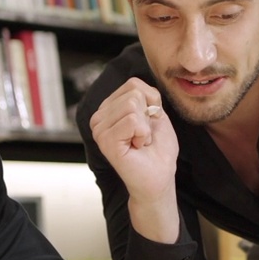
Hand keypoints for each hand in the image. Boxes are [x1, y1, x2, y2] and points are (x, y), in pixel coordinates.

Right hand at [88, 77, 179, 204]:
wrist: (159, 175)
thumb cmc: (158, 148)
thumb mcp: (156, 112)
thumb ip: (146, 94)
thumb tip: (136, 84)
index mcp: (108, 108)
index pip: (133, 84)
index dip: (151, 103)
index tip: (147, 124)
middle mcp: (99, 117)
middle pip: (133, 93)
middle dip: (148, 115)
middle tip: (143, 136)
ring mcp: (99, 129)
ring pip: (133, 104)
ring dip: (145, 126)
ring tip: (139, 142)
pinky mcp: (106, 141)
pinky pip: (133, 120)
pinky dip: (143, 134)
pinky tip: (137, 147)